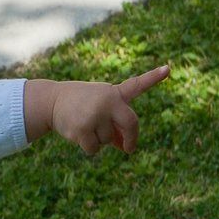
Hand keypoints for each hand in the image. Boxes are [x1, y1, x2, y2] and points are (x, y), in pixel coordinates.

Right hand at [46, 64, 169, 154]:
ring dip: (99, 140)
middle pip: (130, 125)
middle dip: (131, 139)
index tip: (167, 69)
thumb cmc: (82, 104)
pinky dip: (88, 147)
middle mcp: (107, 101)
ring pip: (108, 140)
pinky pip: (94, 148)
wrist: (51, 101)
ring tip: (84, 124)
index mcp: (114, 93)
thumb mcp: (102, 109)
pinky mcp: (83, 128)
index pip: (137, 85)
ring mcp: (96, 115)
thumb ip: (116, 125)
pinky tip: (78, 134)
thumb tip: (125, 147)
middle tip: (128, 148)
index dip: (153, 77)